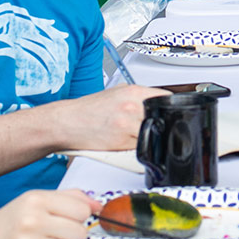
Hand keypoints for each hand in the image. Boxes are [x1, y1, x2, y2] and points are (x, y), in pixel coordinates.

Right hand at [0, 189, 97, 238]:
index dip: (79, 217)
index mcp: (34, 200)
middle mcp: (31, 221)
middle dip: (72, 236)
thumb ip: (67, 198)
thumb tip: (97, 205)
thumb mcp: (31, 201)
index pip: (82, 209)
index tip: (69, 220)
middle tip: (53, 237)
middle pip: (81, 232)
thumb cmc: (3, 226)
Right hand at [48, 85, 163, 151]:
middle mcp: (132, 106)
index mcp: (133, 92)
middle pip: (163, 117)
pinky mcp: (122, 142)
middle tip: (158, 127)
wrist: (67, 122)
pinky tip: (132, 143)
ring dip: (152, 136)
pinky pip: (142, 147)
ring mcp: (128, 124)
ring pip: (154, 134)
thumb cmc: (89, 109)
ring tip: (141, 135)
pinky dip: (141, 147)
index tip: (171, 113)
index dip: (170, 107)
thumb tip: (155, 101)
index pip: (166, 98)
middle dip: (163, 123)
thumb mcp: (116, 92)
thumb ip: (136, 96)